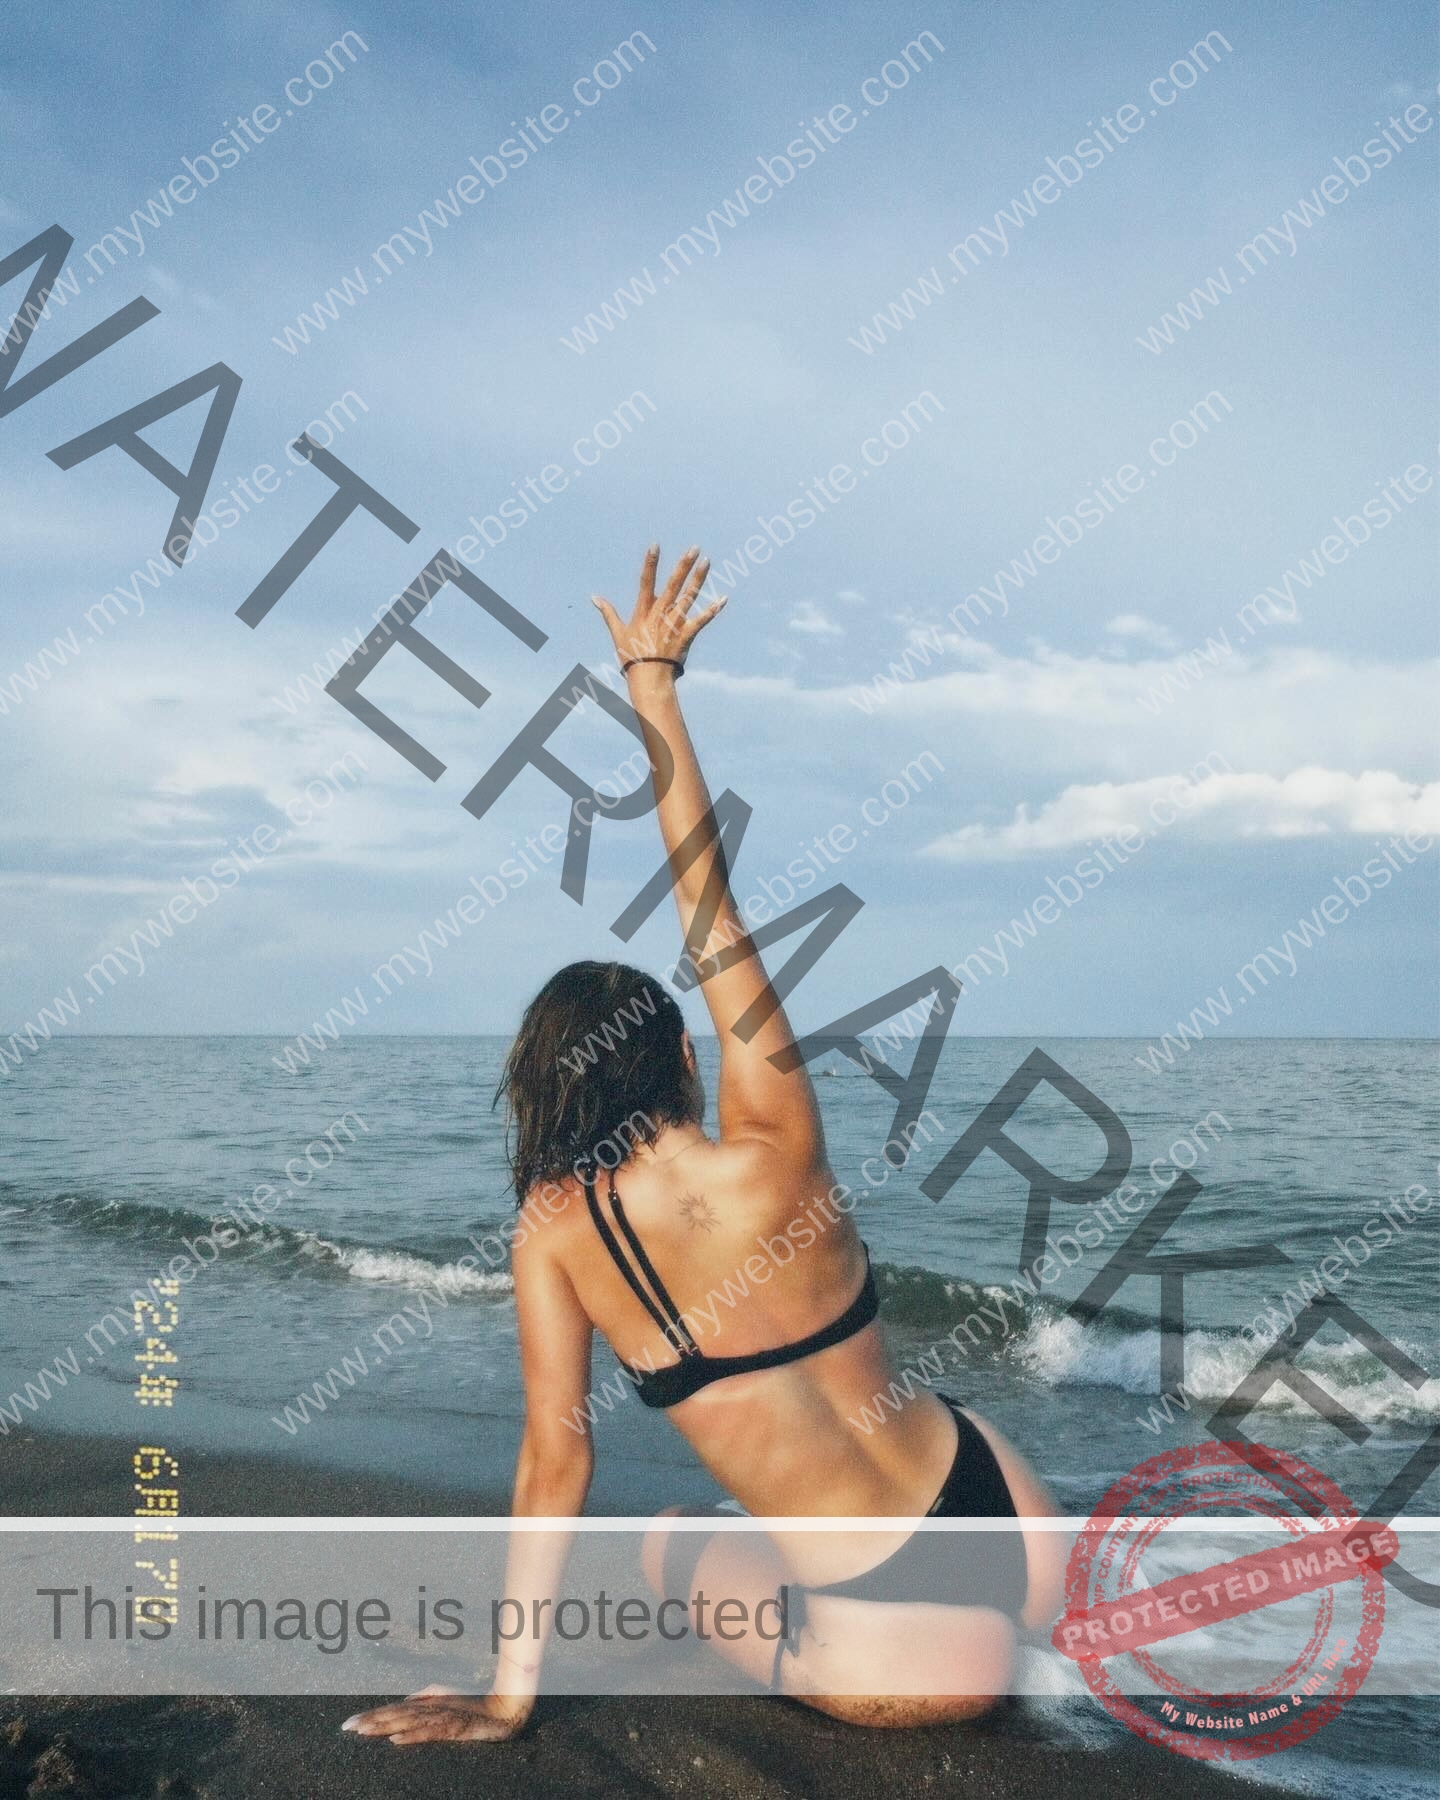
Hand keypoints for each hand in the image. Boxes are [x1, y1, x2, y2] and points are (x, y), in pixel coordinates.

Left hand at [342, 1684, 533, 1745]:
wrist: (503, 1710)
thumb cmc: (474, 1704)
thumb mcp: (446, 1699)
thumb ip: (425, 1698)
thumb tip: (403, 1702)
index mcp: (426, 1704)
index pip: (392, 1710)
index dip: (370, 1716)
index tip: (349, 1723)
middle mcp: (431, 1708)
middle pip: (395, 1715)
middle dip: (370, 1721)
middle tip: (347, 1727)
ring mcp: (442, 1717)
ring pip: (407, 1722)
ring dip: (384, 1727)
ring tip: (364, 1732)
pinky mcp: (454, 1727)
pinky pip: (430, 1733)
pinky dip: (412, 1736)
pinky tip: (396, 1740)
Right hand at [592, 544, 726, 672]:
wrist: (648, 679)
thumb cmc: (631, 656)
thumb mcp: (617, 633)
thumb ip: (608, 612)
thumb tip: (594, 598)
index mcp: (643, 611)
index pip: (646, 582)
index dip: (650, 563)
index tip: (655, 545)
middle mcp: (660, 614)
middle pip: (672, 585)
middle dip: (683, 565)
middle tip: (694, 548)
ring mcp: (674, 625)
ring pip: (688, 597)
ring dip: (698, 579)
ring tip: (707, 562)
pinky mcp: (685, 636)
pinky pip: (701, 621)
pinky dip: (712, 611)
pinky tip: (723, 599)